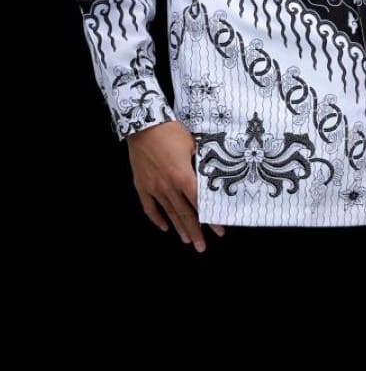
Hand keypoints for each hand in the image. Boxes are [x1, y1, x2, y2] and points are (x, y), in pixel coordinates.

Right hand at [126, 120, 224, 251]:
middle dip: (195, 231)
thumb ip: (201, 164)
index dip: (210, 218)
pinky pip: (149, 207)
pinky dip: (157, 218)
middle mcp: (168, 186)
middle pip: (184, 213)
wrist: (144, 125)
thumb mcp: (193, 146)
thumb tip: (213, 176)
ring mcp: (153, 188)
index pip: (200, 204)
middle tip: (202, 246)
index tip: (219, 230)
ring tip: (187, 240)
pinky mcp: (142, 185)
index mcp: (183, 177)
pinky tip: (164, 227)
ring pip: (168, 213)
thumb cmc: (171, 132)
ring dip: (179, 228)